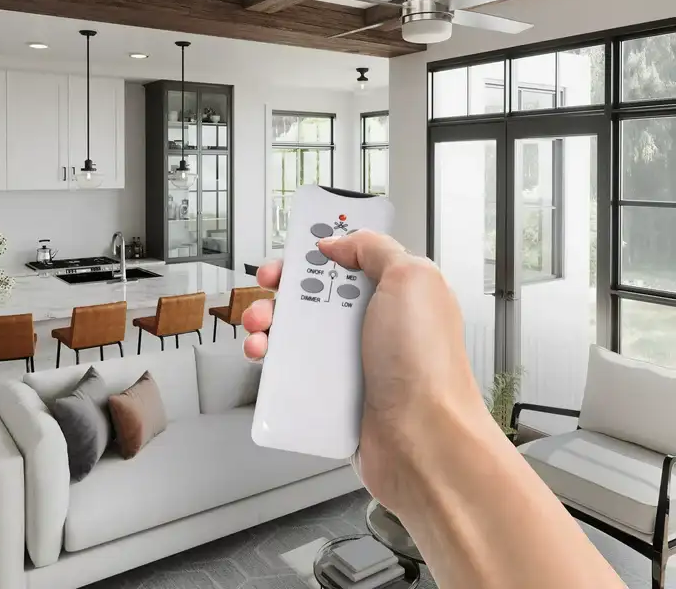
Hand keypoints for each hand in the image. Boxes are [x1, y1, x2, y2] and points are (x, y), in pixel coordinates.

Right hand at [242, 230, 485, 516]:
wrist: (422, 441)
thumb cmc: (425, 364)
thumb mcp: (411, 279)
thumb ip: (375, 249)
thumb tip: (338, 242)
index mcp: (395, 292)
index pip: (349, 260)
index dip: (318, 253)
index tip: (294, 255)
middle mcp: (373, 324)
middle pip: (315, 293)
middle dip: (284, 287)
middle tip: (269, 288)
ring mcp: (351, 359)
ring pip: (298, 331)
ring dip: (269, 322)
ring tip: (259, 327)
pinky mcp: (331, 391)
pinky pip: (293, 368)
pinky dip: (271, 359)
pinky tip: (263, 356)